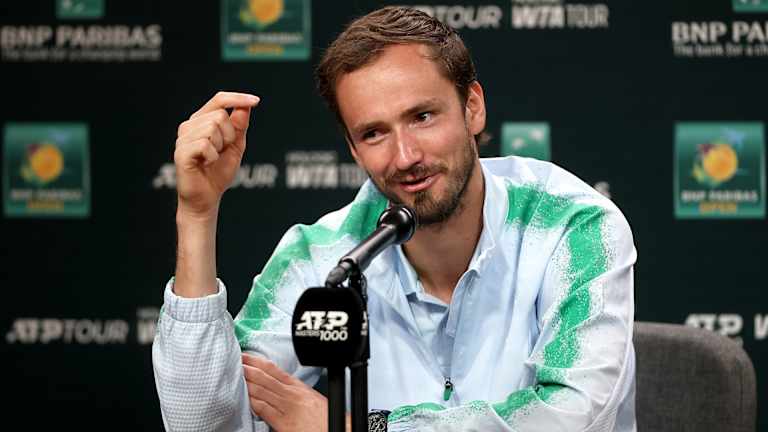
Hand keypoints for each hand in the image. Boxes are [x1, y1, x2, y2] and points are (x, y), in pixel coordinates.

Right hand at [174, 91, 259, 217]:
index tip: (256, 101)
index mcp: (202, 120)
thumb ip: (240, 125)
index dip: (237, 98)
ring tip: (212, 158)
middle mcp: (189, 125)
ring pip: (212, 127)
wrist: (207, 197)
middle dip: (229, 135)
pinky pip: (205, 144)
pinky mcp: (181, 152)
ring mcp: (183, 138)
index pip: (219, 100)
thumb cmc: (219, 171)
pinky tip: (206, 164)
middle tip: (221, 151)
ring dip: (220, 146)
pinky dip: (213, 156)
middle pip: (219, 115)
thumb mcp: (236, 145)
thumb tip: (245, 105)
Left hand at [243, 353, 329, 431]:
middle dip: (248, 369)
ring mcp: (287, 409)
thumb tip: (282, 388)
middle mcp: (291, 395)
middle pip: (265, 378)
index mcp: (299, 388)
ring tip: (235, 375)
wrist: (335, 430)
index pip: (274, 370)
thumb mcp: (312, 399)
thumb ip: (296, 392)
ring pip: (262, 391)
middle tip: (235, 361)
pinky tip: (245, 397)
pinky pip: (265, 410)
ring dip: (247, 382)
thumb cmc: (326, 418)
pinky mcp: (284, 424)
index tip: (247, 356)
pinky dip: (254, 402)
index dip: (258, 362)